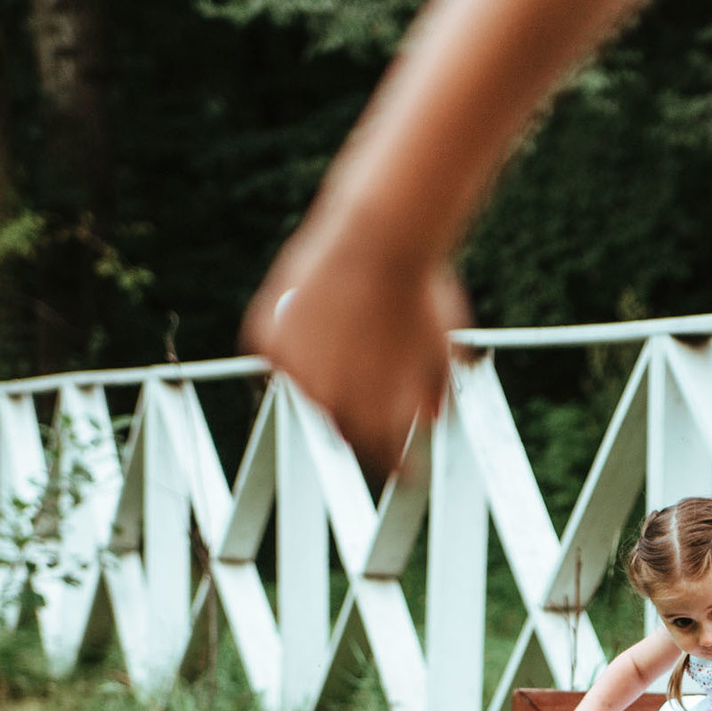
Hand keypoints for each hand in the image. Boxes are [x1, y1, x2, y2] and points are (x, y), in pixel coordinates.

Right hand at [242, 214, 469, 480]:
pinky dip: (297, 349)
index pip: (381, 458)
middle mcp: (327, 403)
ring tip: (353, 348)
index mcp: (372, 416)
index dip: (396, 466)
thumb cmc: (419, 294)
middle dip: (362, 421)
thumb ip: (435, 398)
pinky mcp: (267, 340)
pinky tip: (319, 328)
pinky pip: (282, 356)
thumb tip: (430, 420)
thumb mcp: (443, 355)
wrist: (378, 239)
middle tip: (377, 399)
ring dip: (329, 383)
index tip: (406, 471)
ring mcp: (293, 372)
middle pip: (342, 428)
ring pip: (310, 392)